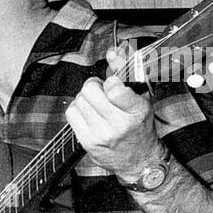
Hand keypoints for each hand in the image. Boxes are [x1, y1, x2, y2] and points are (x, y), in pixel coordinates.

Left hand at [64, 55, 160, 180]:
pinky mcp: (87, 141)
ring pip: (78, 100)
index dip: (110, 81)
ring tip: (96, 105)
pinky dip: (77, 110)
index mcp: (137, 110)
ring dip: (85, 99)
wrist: (138, 160)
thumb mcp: (141, 99)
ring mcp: (101, 134)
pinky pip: (71, 113)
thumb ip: (126, 73)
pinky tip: (88, 115)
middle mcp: (119, 124)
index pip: (114, 87)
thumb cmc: (140, 128)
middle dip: (94, 87)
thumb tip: (112, 51)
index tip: (113, 85)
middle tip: (101, 93)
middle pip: (90, 90)